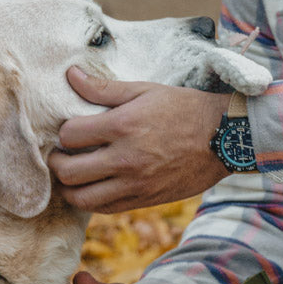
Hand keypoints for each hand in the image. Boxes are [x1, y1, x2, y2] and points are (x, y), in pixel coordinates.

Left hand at [49, 68, 229, 213]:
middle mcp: (126, 158)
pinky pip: (105, 208)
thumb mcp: (146, 90)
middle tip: (62, 155)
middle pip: (68, 172)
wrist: (224, 139)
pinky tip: (95, 186)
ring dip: (70, 187)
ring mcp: (135, 183)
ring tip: (74, 175)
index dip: (64, 132)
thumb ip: (104, 88)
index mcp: (123, 126)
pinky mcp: (145, 200)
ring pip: (81, 198)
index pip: (70, 135)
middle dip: (57, 163)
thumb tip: (71, 75)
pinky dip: (92, 200)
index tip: (70, 130)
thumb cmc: (185, 109)